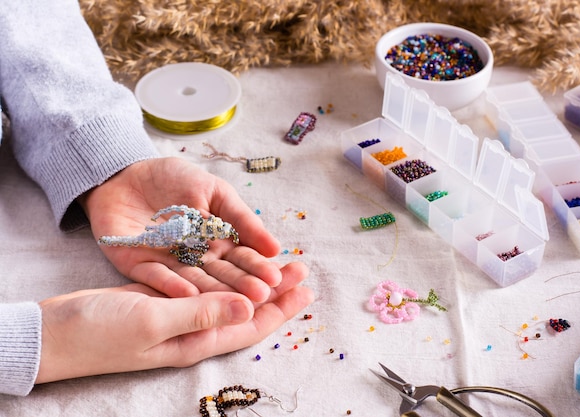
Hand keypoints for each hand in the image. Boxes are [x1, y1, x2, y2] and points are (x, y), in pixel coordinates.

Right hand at [35, 262, 313, 383]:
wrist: (57, 334)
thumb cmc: (101, 332)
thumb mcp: (153, 321)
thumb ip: (202, 314)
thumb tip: (250, 309)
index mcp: (197, 341)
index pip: (252, 326)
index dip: (281, 308)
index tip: (306, 288)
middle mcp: (194, 331)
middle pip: (246, 311)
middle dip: (276, 291)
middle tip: (302, 267)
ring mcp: (179, 317)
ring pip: (229, 299)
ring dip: (253, 281)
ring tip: (276, 264)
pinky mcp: (164, 302)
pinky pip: (208, 290)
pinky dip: (225, 277)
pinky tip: (232, 264)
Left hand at [82, 157, 284, 298]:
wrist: (127, 172)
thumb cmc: (175, 178)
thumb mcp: (215, 192)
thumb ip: (242, 219)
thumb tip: (275, 247)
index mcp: (218, 242)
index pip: (242, 258)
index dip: (257, 267)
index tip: (275, 278)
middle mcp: (197, 259)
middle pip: (221, 275)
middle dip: (241, 286)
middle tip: (259, 296)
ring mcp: (169, 265)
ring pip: (194, 282)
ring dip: (212, 293)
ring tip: (230, 302)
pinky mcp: (139, 267)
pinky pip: (156, 279)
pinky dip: (171, 286)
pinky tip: (189, 294)